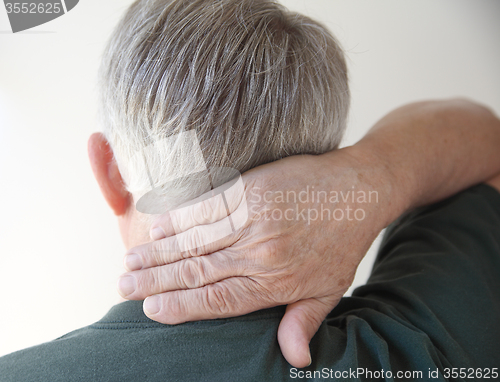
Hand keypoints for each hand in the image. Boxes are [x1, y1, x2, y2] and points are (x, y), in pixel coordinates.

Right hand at [118, 146, 393, 367]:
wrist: (359, 189)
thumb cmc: (342, 240)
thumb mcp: (330, 288)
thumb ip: (303, 321)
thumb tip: (294, 360)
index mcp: (276, 281)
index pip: (219, 300)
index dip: (182, 307)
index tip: (151, 310)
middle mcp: (260, 252)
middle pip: (198, 271)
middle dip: (156, 281)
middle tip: (123, 286)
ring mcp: (254, 217)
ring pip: (196, 239)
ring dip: (159, 251)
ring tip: (131, 260)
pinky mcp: (251, 189)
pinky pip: (207, 206)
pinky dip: (179, 217)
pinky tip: (157, 226)